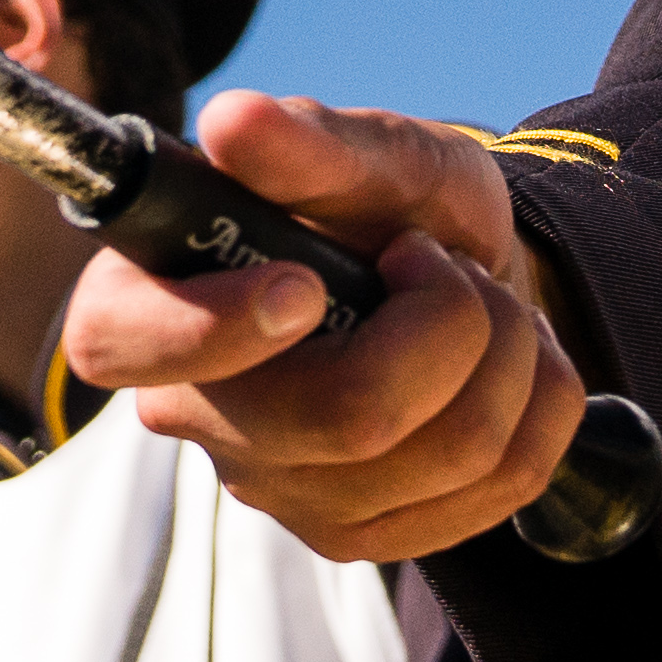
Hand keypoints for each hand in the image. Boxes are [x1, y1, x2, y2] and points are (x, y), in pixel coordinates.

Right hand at [60, 98, 584, 565]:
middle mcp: (196, 412)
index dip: (217, 326)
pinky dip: (541, 403)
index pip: (120, 347)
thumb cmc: (392, 207)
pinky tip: (503, 363)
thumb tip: (231, 124)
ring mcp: (278, 490)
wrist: (467, 277)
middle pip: (347, 416)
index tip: (307, 281)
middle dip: (451, 322)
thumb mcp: (371, 154)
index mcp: (150, 301)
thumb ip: (308, 143)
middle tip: (442, 262)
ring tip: (482, 302)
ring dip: (509, 350)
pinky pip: (500, 487)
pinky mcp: (358, 537)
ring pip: (446, 453)